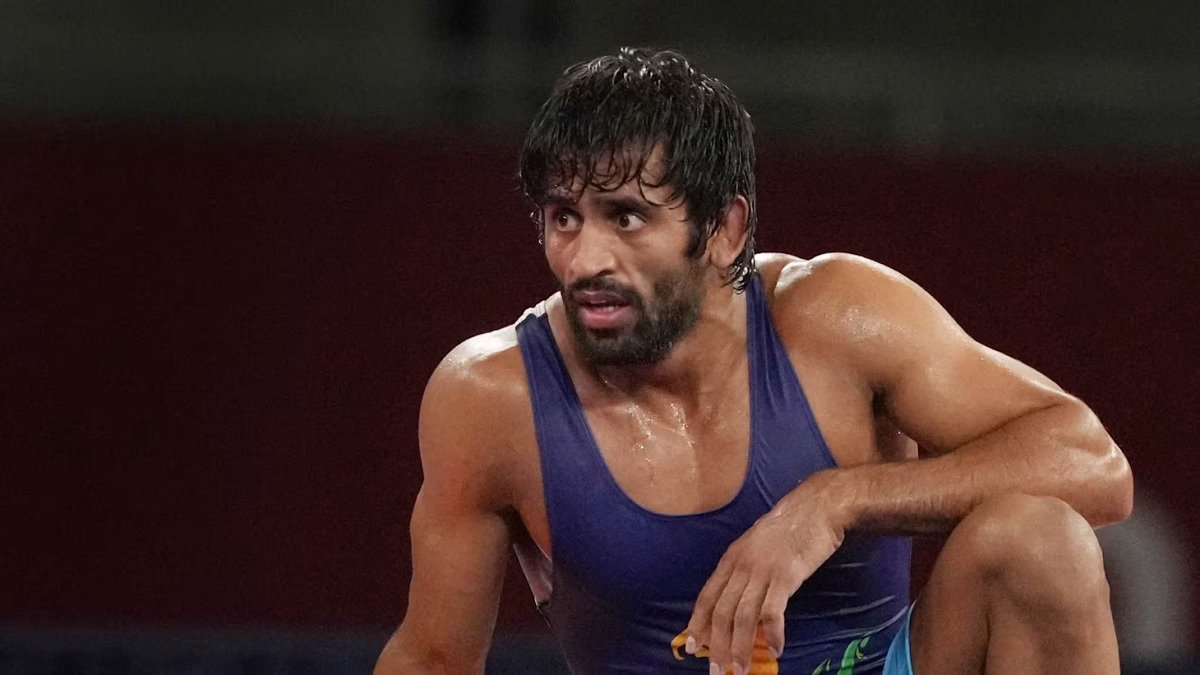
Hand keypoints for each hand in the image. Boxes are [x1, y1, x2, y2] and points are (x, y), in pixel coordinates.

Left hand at [684, 472, 847, 674]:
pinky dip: (773, 634)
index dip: (697, 623)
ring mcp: (762, 571)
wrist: (816, 507)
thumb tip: (740, 602)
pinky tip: (776, 649)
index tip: (692, 647)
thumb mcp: (756, 545)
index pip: (707, 596)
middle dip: (717, 645)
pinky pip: (773, 612)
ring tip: (740, 670)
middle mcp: (741, 566)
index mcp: (731, 558)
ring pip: (743, 617)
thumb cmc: (789, 527)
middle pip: (721, 612)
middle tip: (717, 671)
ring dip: (740, 647)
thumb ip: (746, 570)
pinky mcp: (786, 576)